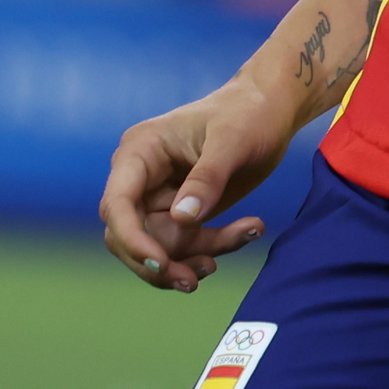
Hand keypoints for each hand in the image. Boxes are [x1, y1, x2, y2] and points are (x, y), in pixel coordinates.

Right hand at [98, 76, 287, 292]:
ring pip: (158, 247)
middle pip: (129, 236)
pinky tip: (248, 231)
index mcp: (140, 150)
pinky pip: (184, 244)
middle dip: (160, 262)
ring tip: (240, 240)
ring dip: (191, 258)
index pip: (117, 204)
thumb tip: (181, 219)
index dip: (132, 240)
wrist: (272, 108)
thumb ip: (208, 178)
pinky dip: (209, 249)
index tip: (161, 263)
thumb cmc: (249, 112)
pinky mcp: (179, 211)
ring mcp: (157, 196)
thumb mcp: (234, 140)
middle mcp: (140, 176)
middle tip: (196, 279)